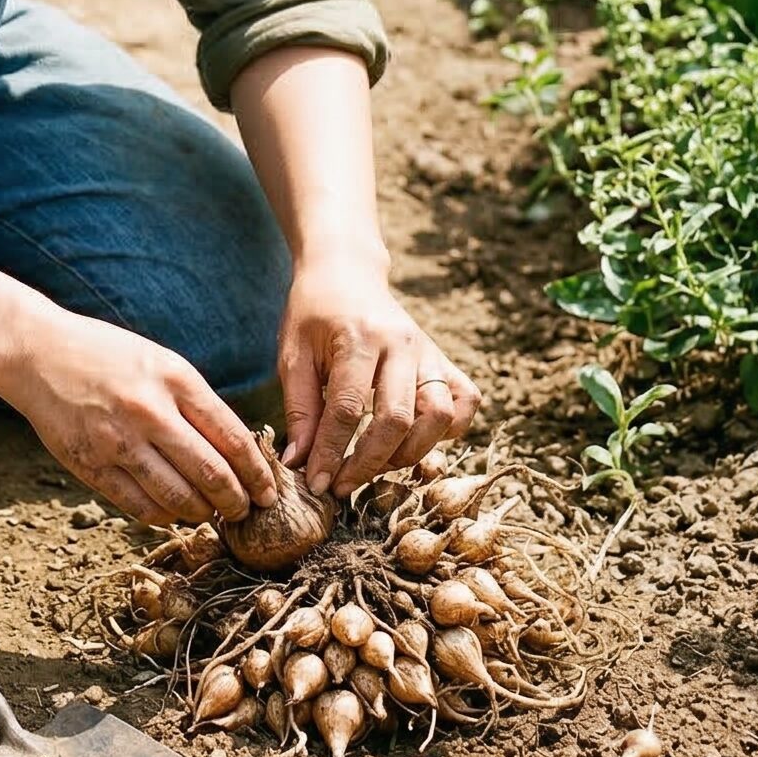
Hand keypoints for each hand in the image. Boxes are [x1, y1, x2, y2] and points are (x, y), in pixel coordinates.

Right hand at [0, 304, 277, 528]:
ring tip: (209, 514)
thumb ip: (195, 403)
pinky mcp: (91, 465)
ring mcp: (118, 441)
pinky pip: (139, 506)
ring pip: (178, 497)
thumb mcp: (160, 363)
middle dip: (237, 501)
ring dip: (202, 513)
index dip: (258, 473)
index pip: (233, 438)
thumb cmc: (107, 355)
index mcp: (175, 379)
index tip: (269, 491)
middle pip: (211, 473)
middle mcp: (150, 410)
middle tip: (245, 511)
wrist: (38, 352)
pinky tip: (172, 514)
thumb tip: (235, 453)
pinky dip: (163, 517)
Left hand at [273, 252, 480, 495]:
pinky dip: (449, 430)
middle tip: (342, 485)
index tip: (316, 484)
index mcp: (359, 337)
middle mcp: (402, 344)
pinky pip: (465, 400)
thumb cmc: (313, 313)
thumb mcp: (293, 354)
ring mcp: (429, 351)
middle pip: (399, 418)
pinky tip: (416, 439)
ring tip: (376, 464)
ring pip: (441, 415)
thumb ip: (299, 409)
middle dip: (369, 463)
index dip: (331, 453)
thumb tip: (299, 463)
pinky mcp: (443, 358)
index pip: (349, 408)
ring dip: (411, 451)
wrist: (345, 271)